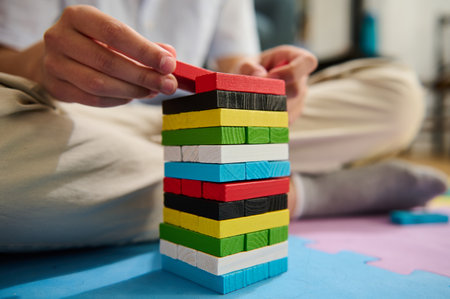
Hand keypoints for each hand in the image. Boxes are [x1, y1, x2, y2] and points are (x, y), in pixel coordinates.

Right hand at [41, 5, 177, 106]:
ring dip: (133, 91)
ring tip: (153, 91)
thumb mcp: (115, 36)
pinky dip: (118, 100)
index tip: (169, 64)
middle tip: (168, 85)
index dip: (145, 51)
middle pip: (108, 62)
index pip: (115, 33)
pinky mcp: (56, 88)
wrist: (57, 57)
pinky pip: (93, 99)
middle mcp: (60, 37)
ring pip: (99, 84)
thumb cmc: (93, 43)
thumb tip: (170, 56)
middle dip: (143, 76)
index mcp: (78, 16)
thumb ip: (143, 45)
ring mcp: (54, 64)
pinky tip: (133, 96)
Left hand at [236, 45, 316, 123]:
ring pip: (290, 107)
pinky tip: (257, 113)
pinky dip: (270, 118)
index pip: (307, 62)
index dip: (291, 71)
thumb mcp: (246, 62)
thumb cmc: (251, 68)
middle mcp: (302, 79)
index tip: (271, 75)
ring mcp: (300, 98)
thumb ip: (249, 67)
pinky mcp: (294, 113)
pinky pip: (284, 120)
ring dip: (269, 108)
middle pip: (297, 90)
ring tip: (251, 103)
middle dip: (274, 93)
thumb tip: (259, 76)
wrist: (250, 82)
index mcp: (296, 58)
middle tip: (254, 94)